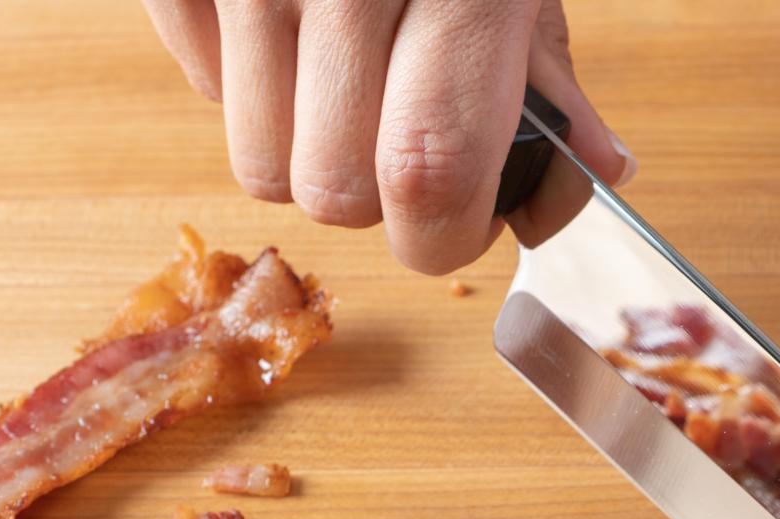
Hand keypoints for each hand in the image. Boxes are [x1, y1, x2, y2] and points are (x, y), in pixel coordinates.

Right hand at [142, 0, 632, 273]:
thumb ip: (549, 79)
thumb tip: (580, 186)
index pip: (428, 171)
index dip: (440, 235)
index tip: (452, 226)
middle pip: (332, 190)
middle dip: (374, 197)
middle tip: (397, 136)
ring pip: (259, 162)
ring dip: (306, 145)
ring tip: (344, 74)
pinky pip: (198, 84)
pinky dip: (242, 80)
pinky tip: (288, 22)